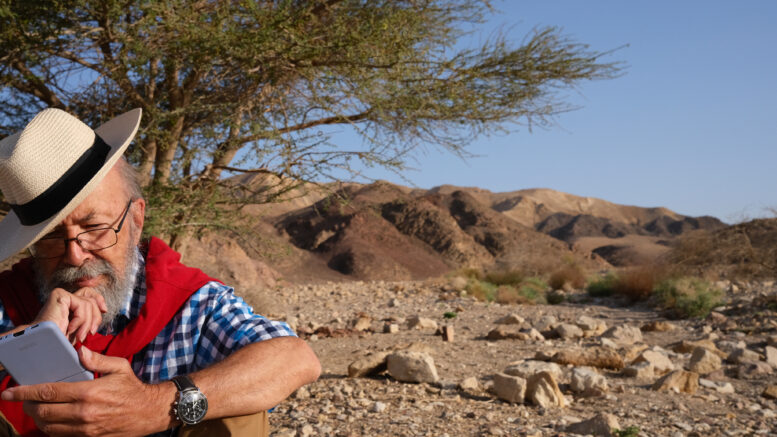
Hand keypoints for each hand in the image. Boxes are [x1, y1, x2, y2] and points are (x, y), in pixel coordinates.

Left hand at [0, 347, 172, 436]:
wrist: (149, 412)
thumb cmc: (133, 388)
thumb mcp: (120, 367)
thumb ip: (98, 360)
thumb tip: (80, 352)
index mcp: (89, 392)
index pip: (49, 392)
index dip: (25, 392)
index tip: (10, 392)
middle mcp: (84, 413)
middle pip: (43, 412)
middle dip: (28, 406)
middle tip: (23, 399)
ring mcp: (85, 429)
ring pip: (48, 427)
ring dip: (37, 418)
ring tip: (36, 409)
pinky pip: (61, 436)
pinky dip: (51, 429)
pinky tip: (52, 419)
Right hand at [33, 288, 106, 342]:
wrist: (43, 346)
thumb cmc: (59, 342)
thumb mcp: (79, 329)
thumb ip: (88, 317)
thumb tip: (104, 308)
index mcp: (68, 304)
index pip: (89, 294)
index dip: (99, 300)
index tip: (105, 310)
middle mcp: (64, 297)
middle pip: (91, 298)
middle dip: (96, 316)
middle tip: (91, 332)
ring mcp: (61, 295)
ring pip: (89, 304)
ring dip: (86, 324)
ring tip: (79, 336)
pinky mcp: (60, 295)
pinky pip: (82, 305)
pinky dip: (81, 320)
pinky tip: (70, 329)